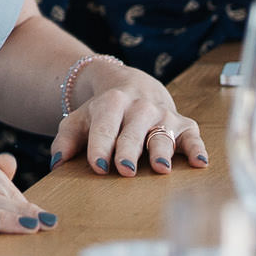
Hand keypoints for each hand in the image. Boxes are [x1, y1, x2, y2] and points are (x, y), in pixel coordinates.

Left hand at [54, 61, 204, 175]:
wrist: (132, 85)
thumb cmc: (103, 113)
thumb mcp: (80, 120)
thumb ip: (65, 140)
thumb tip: (56, 163)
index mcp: (111, 103)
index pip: (104, 126)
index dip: (100, 146)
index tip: (98, 166)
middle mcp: (139, 107)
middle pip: (133, 131)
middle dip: (129, 150)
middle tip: (125, 170)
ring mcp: (163, 115)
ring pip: (162, 133)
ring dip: (161, 150)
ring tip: (161, 168)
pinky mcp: (183, 124)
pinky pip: (192, 136)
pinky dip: (196, 148)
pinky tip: (199, 163)